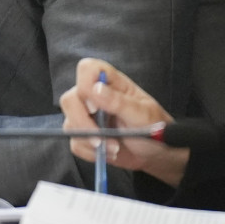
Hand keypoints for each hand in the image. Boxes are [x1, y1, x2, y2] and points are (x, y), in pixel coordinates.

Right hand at [58, 57, 188, 186]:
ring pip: (69, 124)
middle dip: (83, 122)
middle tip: (101, 138)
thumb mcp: (142, 115)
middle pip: (69, 99)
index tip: (96, 107)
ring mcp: (87, 116)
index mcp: (111, 82)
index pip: (87, 69)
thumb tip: (96, 89)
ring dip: (91, 141)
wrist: (155, 152)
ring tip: (114, 148)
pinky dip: (91, 153)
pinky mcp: (83, 136)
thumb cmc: (153, 127)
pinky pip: (75, 144)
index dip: (85, 84)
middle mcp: (94, 96)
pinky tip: (108, 152)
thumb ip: (119, 102)